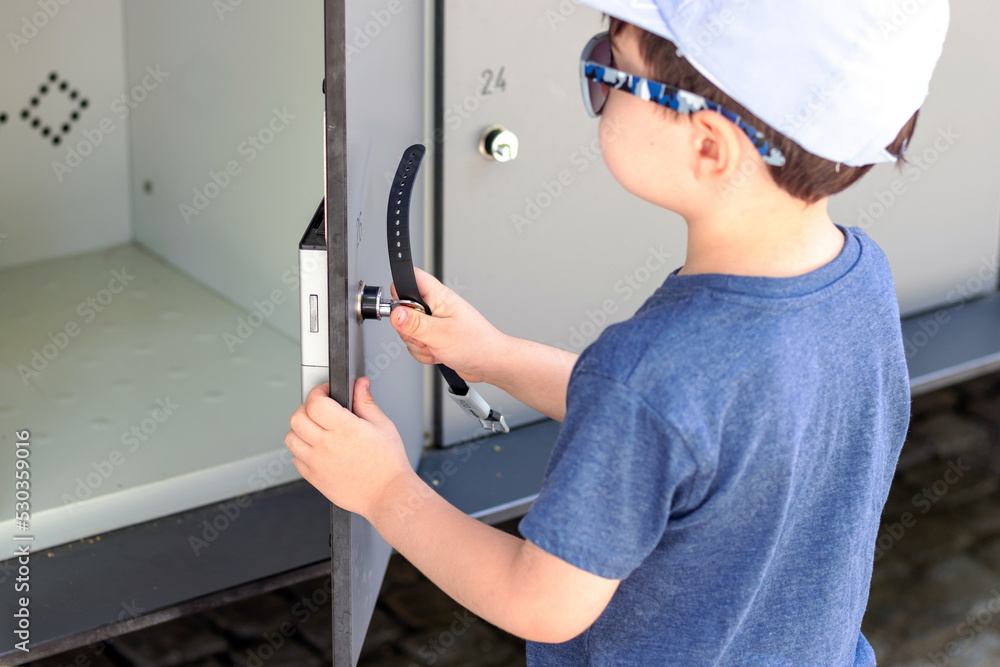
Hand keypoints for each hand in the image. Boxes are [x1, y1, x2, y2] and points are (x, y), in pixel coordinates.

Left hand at [285, 378, 412, 519]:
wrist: (387, 494)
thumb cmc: (388, 464)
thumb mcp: (383, 425)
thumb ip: (365, 402)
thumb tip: (359, 384)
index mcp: (344, 428)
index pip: (315, 402)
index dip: (318, 392)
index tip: (326, 392)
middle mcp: (326, 445)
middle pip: (297, 418)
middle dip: (307, 408)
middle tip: (321, 410)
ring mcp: (317, 463)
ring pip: (291, 438)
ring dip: (300, 430)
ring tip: (317, 430)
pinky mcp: (315, 478)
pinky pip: (296, 459)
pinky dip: (302, 451)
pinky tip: (318, 449)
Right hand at [390, 267, 506, 384]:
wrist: (490, 363)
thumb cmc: (476, 344)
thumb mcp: (439, 334)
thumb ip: (414, 324)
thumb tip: (394, 314)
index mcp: (439, 296)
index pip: (411, 277)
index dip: (399, 291)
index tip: (401, 310)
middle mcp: (436, 306)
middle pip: (404, 309)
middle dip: (408, 329)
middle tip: (423, 336)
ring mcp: (436, 322)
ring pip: (409, 330)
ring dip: (418, 345)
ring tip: (435, 346)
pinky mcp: (436, 336)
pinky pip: (417, 343)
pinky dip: (424, 352)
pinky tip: (438, 353)